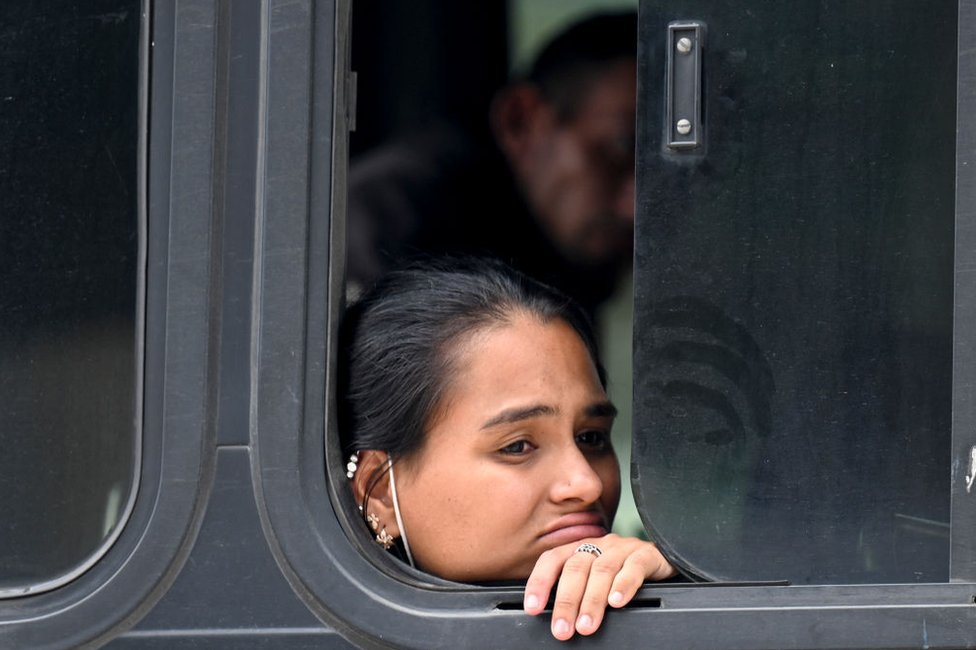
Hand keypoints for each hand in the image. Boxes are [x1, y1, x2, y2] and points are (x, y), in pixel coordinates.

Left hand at [522, 534, 674, 640]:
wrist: (662, 558)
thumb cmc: (621, 572)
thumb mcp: (594, 578)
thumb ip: (576, 590)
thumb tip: (556, 619)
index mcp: (580, 548)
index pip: (553, 560)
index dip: (540, 582)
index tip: (533, 608)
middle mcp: (599, 545)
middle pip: (576, 568)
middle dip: (566, 601)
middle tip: (562, 629)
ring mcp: (622, 548)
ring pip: (602, 570)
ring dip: (592, 601)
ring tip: (586, 625)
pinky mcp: (646, 555)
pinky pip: (634, 568)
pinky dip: (624, 585)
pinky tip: (617, 602)